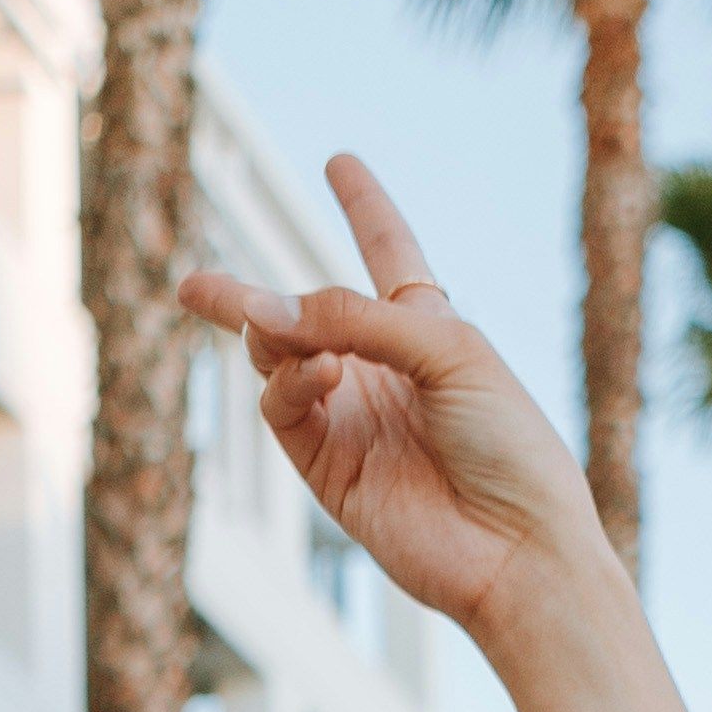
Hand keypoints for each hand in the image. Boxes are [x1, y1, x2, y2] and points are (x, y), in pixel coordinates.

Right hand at [180, 157, 597, 643]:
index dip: (366, 209)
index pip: (388, 255)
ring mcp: (351, 417)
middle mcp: (384, 370)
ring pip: (275, 355)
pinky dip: (289, 378)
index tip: (341, 163)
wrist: (519, 548)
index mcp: (430, 330)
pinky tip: (322, 374)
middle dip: (247, 299)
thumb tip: (263, 308)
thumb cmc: (510, 445)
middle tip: (192, 288)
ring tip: (284, 331)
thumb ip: (356, 316)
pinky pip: (282, 404)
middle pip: (302, 314)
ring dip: (272, 331)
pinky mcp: (328, 466)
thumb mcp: (447, 349)